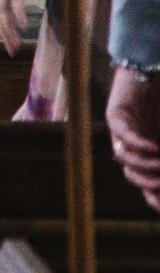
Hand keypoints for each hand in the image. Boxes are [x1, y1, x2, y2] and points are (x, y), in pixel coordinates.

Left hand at [108, 65, 159, 212]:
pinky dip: (139, 144)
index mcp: (148, 156)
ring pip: (125, 159)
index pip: (148, 186)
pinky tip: (155, 148)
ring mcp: (122, 133)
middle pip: (134, 177)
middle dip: (151, 185)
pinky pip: (123, 135)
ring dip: (145, 166)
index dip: (157, 199)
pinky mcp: (116, 115)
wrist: (154, 73)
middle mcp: (132, 147)